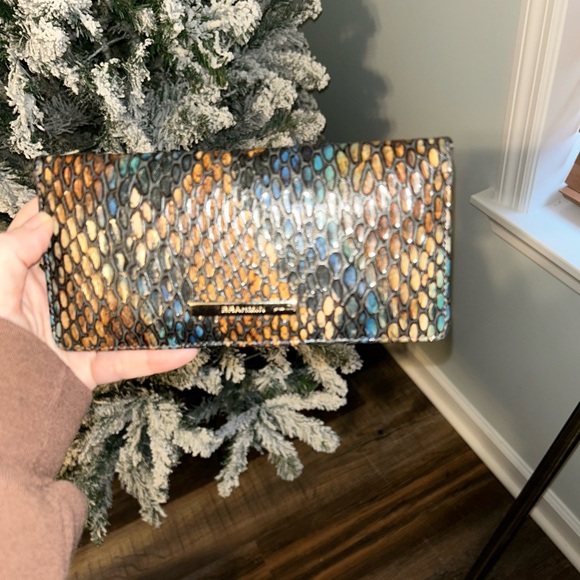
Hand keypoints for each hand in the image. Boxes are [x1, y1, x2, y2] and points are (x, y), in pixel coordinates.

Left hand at [0, 199, 195, 389]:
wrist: (1, 399)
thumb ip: (12, 249)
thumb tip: (47, 219)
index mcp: (27, 282)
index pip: (49, 241)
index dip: (69, 217)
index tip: (97, 196)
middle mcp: (54, 306)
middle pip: (94, 276)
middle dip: (121, 259)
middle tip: (153, 236)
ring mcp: (75, 336)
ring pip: (121, 318)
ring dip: (153, 311)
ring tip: (181, 294)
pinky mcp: (87, 368)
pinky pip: (128, 363)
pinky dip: (157, 359)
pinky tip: (185, 348)